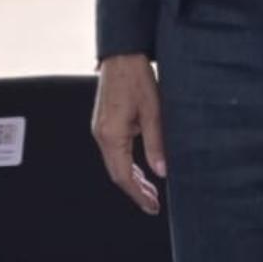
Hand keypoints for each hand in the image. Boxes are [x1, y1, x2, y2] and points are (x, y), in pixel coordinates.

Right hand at [91, 53, 164, 214]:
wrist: (122, 55)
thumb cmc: (138, 78)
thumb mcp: (154, 111)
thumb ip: (156, 144)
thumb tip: (162, 172)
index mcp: (111, 135)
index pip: (123, 176)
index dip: (138, 194)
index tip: (152, 207)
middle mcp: (101, 135)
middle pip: (117, 173)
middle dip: (135, 190)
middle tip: (153, 204)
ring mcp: (100, 129)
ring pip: (115, 163)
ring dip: (132, 177)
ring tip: (151, 190)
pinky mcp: (104, 123)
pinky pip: (115, 151)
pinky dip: (127, 163)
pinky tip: (141, 168)